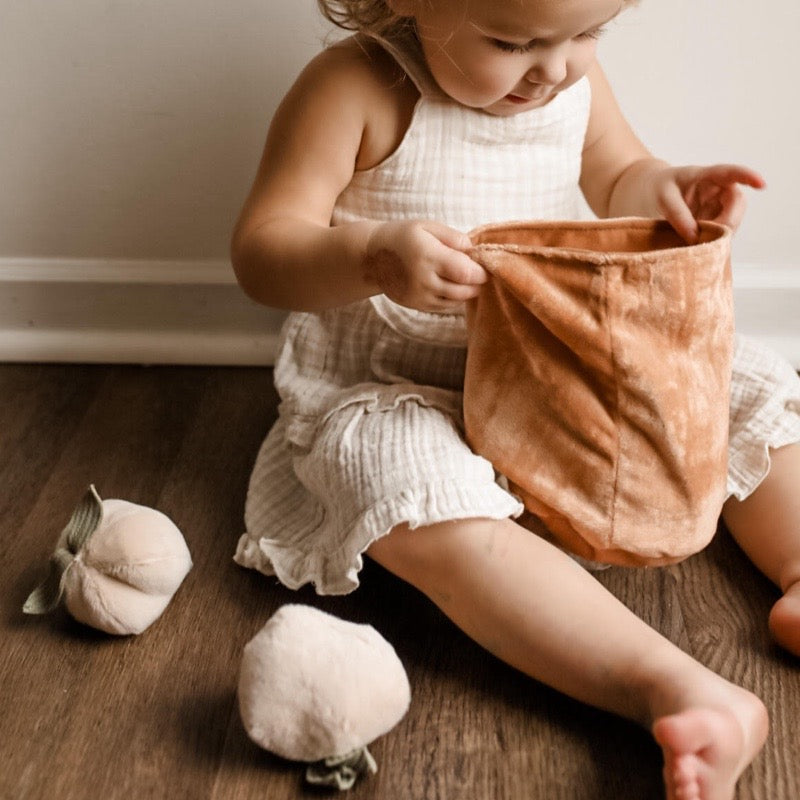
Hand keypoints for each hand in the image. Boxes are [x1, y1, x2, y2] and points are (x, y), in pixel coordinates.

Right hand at [363, 220, 486, 311]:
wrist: (372, 257)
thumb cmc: (404, 236)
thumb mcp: (427, 226)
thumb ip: (453, 237)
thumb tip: (473, 251)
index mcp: (428, 256)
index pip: (465, 273)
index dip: (481, 272)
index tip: (484, 266)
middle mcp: (423, 279)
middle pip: (463, 290)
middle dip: (476, 283)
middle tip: (479, 274)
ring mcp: (419, 295)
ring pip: (455, 301)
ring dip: (466, 292)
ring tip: (466, 280)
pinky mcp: (416, 305)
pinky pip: (443, 307)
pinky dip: (453, 299)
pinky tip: (452, 286)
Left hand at [653, 164, 765, 242]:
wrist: (653, 195)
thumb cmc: (660, 189)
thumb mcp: (663, 197)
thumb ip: (677, 214)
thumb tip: (695, 237)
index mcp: (708, 175)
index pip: (731, 173)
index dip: (747, 177)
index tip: (761, 184)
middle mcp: (720, 191)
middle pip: (737, 205)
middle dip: (727, 223)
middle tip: (705, 236)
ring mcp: (720, 208)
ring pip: (732, 223)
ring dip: (719, 235)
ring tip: (696, 242)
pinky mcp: (716, 223)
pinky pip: (722, 235)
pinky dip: (713, 242)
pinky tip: (699, 246)